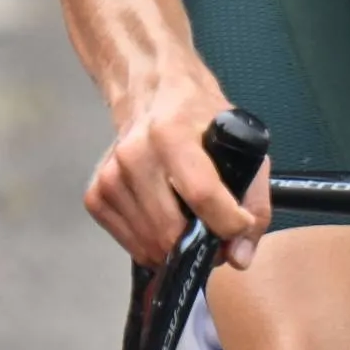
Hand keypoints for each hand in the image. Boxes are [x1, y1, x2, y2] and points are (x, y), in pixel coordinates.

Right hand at [82, 66, 264, 269]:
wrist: (152, 93)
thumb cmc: (200, 119)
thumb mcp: (241, 144)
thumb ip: (254, 201)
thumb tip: (239, 257)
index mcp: (171, 134)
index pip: (202, 195)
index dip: (228, 224)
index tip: (240, 226)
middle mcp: (134, 155)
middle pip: (170, 230)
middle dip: (200, 245)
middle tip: (214, 233)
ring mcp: (110, 177)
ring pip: (149, 245)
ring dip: (176, 248)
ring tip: (190, 226)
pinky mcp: (95, 195)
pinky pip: (128, 243)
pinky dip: (151, 244)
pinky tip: (163, 221)